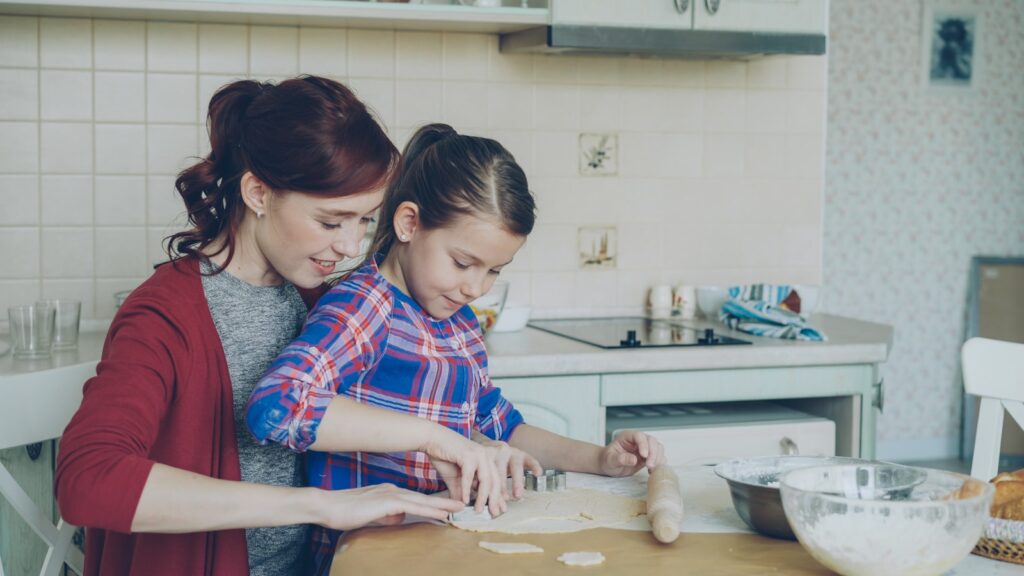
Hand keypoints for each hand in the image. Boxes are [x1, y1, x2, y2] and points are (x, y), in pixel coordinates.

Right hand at [314, 483, 463, 530]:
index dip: (432, 503)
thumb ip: (386, 514)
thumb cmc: (344, 512)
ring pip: (422, 501)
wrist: (326, 506)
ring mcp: (390, 494)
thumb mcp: (371, 514)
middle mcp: (393, 490)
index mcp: (389, 492)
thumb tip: (399, 518)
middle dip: (444, 501)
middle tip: (462, 503)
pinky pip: (413, 507)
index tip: (448, 507)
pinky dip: (429, 510)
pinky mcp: (387, 502)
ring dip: (442, 505)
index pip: (415, 498)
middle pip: (423, 497)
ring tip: (459, 507)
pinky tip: (442, 513)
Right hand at [422, 427, 506, 516]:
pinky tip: (464, 500)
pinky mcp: (468, 454)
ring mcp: (478, 454)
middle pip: (495, 481)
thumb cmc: (443, 456)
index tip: (499, 510)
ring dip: (482, 497)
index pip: (496, 481)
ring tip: (478, 510)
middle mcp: (486, 456)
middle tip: (495, 514)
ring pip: (485, 480)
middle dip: (495, 500)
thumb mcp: (455, 478)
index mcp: (486, 459)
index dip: (498, 497)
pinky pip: (469, 476)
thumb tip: (462, 507)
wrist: (431, 439)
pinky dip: (466, 489)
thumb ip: (461, 491)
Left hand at [476, 438, 542, 498]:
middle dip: (501, 488)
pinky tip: (538, 473)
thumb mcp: (479, 470)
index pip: (487, 475)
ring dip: (516, 482)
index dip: (487, 491)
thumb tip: (479, 504)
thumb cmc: (484, 463)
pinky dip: (534, 466)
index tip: (489, 503)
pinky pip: (530, 460)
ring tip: (517, 495)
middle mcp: (498, 452)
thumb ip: (479, 484)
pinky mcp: (522, 454)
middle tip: (503, 501)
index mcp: (485, 456)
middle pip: (500, 471)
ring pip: (515, 466)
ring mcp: (511, 452)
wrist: (491, 446)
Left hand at [598, 430, 665, 476]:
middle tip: (649, 466)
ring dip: (658, 458)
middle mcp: (638, 440)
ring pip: (658, 448)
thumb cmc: (607, 460)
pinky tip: (652, 471)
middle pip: (652, 441)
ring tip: (651, 469)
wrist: (609, 466)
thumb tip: (633, 459)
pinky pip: (659, 457)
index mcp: (627, 436)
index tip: (644, 456)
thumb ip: (620, 459)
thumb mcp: (610, 460)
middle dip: (653, 453)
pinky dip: (659, 464)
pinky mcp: (649, 456)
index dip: (643, 444)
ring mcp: (645, 448)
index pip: (639, 436)